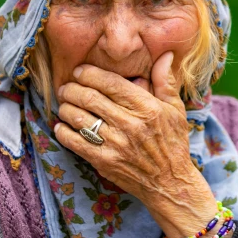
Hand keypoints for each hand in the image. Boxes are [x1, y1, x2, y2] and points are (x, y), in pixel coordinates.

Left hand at [54, 51, 218, 237]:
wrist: (170, 183)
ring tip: (63, 103)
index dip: (89, 73)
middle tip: (66, 87)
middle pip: (90, 97)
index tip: (79, 71)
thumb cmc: (172, 143)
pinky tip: (61, 125)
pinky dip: (63, 131)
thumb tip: (165, 54)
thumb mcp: (175, 109)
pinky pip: (74, 142)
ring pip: (79, 117)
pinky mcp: (104, 162)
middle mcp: (130, 125)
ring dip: (65, 107)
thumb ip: (165, 80)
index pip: (110, 83)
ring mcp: (115, 144)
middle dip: (72, 88)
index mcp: (147, 108)